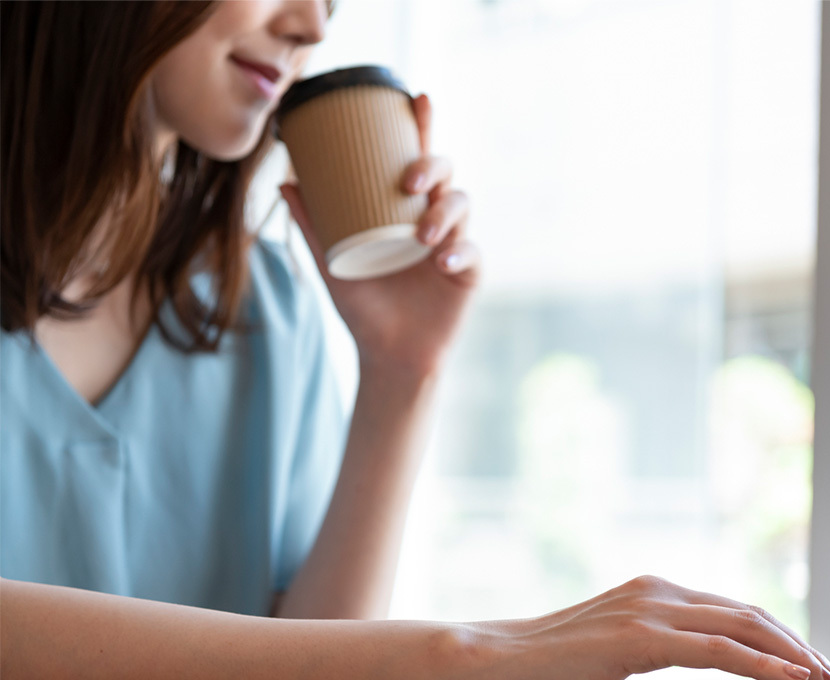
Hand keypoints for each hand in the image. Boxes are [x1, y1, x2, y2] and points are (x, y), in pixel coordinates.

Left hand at [280, 94, 478, 376]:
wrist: (386, 355)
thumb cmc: (363, 306)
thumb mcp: (330, 262)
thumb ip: (311, 224)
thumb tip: (284, 180)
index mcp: (405, 209)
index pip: (416, 159)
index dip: (421, 126)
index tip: (417, 99)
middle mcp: (433, 219)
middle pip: (445, 174)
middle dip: (432, 166)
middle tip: (409, 182)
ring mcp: (454, 244)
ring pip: (462, 206)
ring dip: (445, 212)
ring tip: (423, 235)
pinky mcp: (468, 274)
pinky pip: (472, 253)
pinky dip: (459, 253)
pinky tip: (442, 261)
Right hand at [449, 575, 829, 679]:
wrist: (491, 659)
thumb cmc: (547, 663)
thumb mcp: (615, 645)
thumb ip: (658, 642)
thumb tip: (702, 657)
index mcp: (655, 591)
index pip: (737, 611)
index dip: (783, 637)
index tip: (815, 666)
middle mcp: (659, 591)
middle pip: (752, 614)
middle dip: (802, 647)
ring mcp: (649, 610)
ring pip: (744, 626)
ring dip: (795, 655)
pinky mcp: (638, 638)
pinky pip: (717, 649)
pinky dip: (761, 662)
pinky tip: (790, 678)